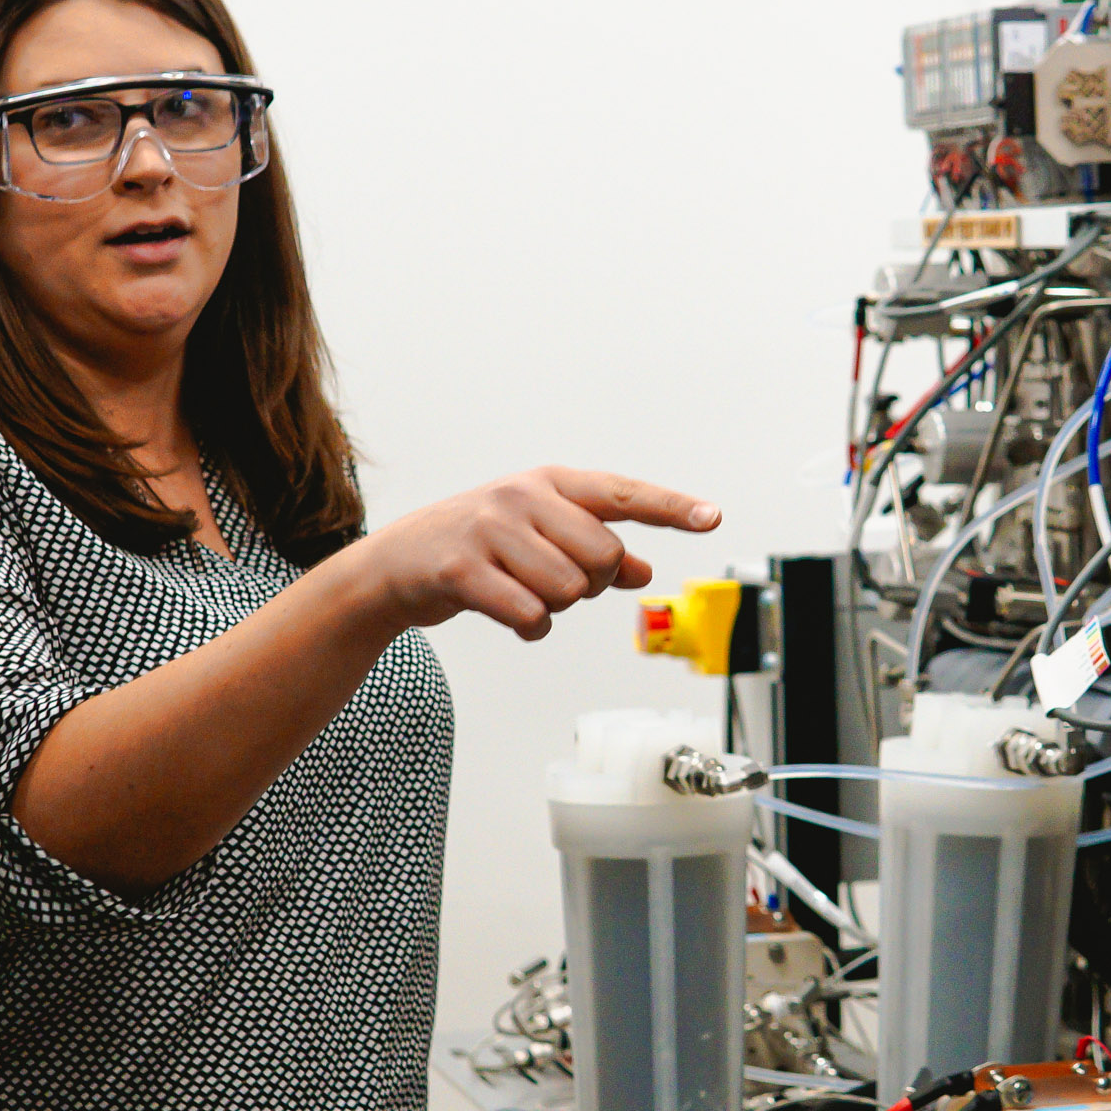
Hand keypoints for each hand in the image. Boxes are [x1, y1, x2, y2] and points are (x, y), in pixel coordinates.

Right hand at [350, 468, 720, 640]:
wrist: (398, 563)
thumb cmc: (480, 545)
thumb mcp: (537, 536)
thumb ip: (592, 550)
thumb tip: (643, 571)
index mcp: (547, 482)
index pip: (622, 493)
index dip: (671, 506)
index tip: (712, 517)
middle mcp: (521, 497)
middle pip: (602, 557)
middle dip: (589, 584)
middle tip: (552, 580)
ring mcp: (489, 530)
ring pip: (568, 590)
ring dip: (555, 608)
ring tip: (523, 593)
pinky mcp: (463, 570)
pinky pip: (531, 615)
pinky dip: (531, 628)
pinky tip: (512, 616)